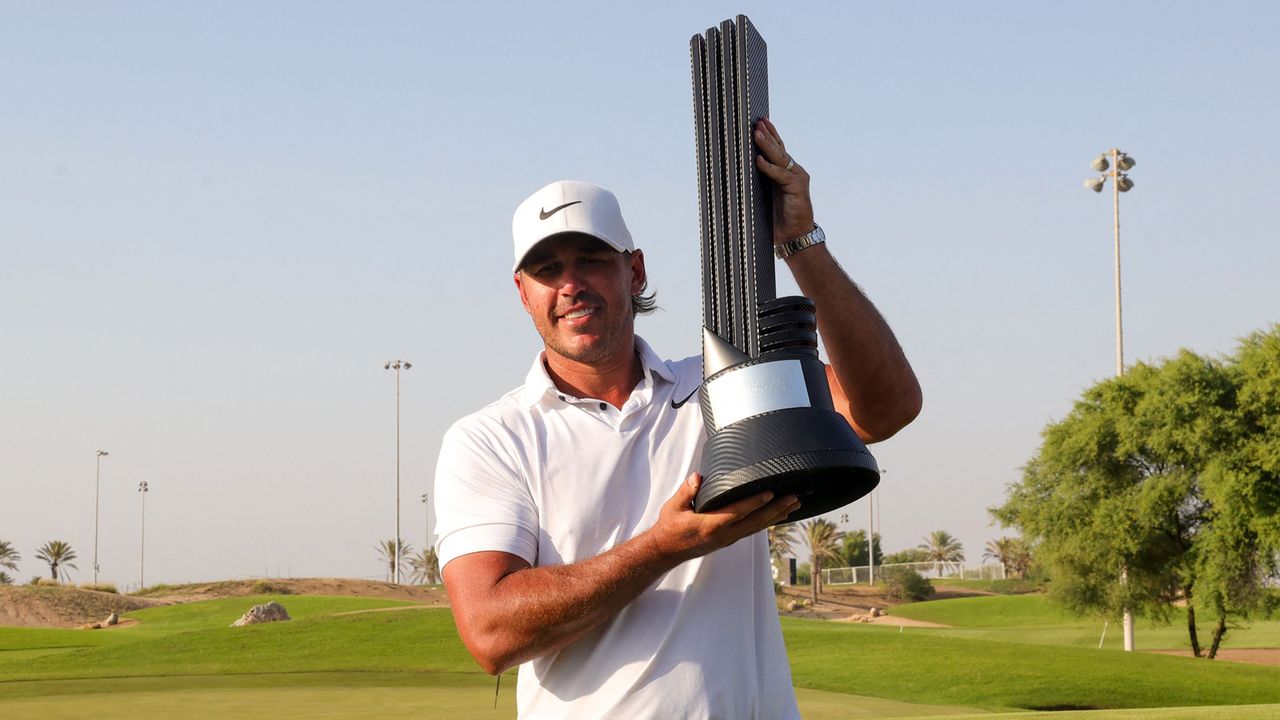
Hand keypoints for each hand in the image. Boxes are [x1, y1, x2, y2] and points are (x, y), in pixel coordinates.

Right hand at [648, 472, 799, 562]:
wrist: (666, 551)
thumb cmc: (670, 527)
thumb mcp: (673, 507)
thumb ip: (687, 491)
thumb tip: (698, 477)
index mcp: (710, 525)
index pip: (738, 512)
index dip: (755, 503)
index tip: (771, 493)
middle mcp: (723, 534)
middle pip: (756, 522)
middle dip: (776, 509)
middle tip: (794, 498)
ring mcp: (728, 539)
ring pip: (757, 527)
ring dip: (776, 516)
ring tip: (793, 505)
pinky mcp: (728, 540)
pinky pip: (752, 530)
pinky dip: (767, 522)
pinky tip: (776, 515)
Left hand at [753, 117, 814, 244]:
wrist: (794, 237)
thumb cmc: (778, 220)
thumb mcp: (764, 197)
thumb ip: (758, 183)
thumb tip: (736, 173)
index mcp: (785, 173)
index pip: (778, 149)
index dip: (770, 135)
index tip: (761, 121)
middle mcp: (794, 172)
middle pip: (779, 149)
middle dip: (767, 134)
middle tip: (757, 121)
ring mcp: (797, 178)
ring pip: (780, 158)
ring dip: (767, 145)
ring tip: (756, 133)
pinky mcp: (798, 187)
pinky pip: (780, 175)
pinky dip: (768, 168)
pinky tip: (758, 160)